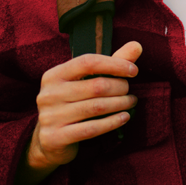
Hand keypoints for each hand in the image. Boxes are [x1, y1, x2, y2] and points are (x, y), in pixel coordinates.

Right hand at [16, 41, 141, 182]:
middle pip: (95, 86)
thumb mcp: (86, 81)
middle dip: (120, 87)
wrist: (48, 140)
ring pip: (96, 107)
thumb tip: (137, 45)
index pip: (87, 62)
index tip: (133, 70)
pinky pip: (92, 128)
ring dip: (120, 104)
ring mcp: (50, 117)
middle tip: (129, 91)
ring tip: (131, 102)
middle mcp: (49, 94)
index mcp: (54, 75)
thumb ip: (111, 63)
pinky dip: (112, 122)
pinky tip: (125, 117)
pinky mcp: (56, 137)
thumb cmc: (72, 103)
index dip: (114, 64)